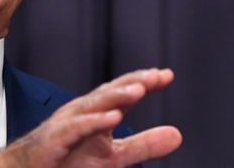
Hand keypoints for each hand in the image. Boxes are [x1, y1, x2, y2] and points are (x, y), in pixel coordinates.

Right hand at [0, 68, 181, 167]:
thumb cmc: (67, 160)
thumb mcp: (113, 156)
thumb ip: (143, 145)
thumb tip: (178, 134)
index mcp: (96, 112)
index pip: (121, 92)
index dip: (142, 82)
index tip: (166, 75)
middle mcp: (82, 112)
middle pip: (109, 92)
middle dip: (132, 82)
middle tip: (156, 76)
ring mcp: (67, 123)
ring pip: (94, 105)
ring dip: (116, 96)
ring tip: (139, 89)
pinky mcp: (55, 138)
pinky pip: (76, 128)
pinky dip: (94, 121)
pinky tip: (112, 118)